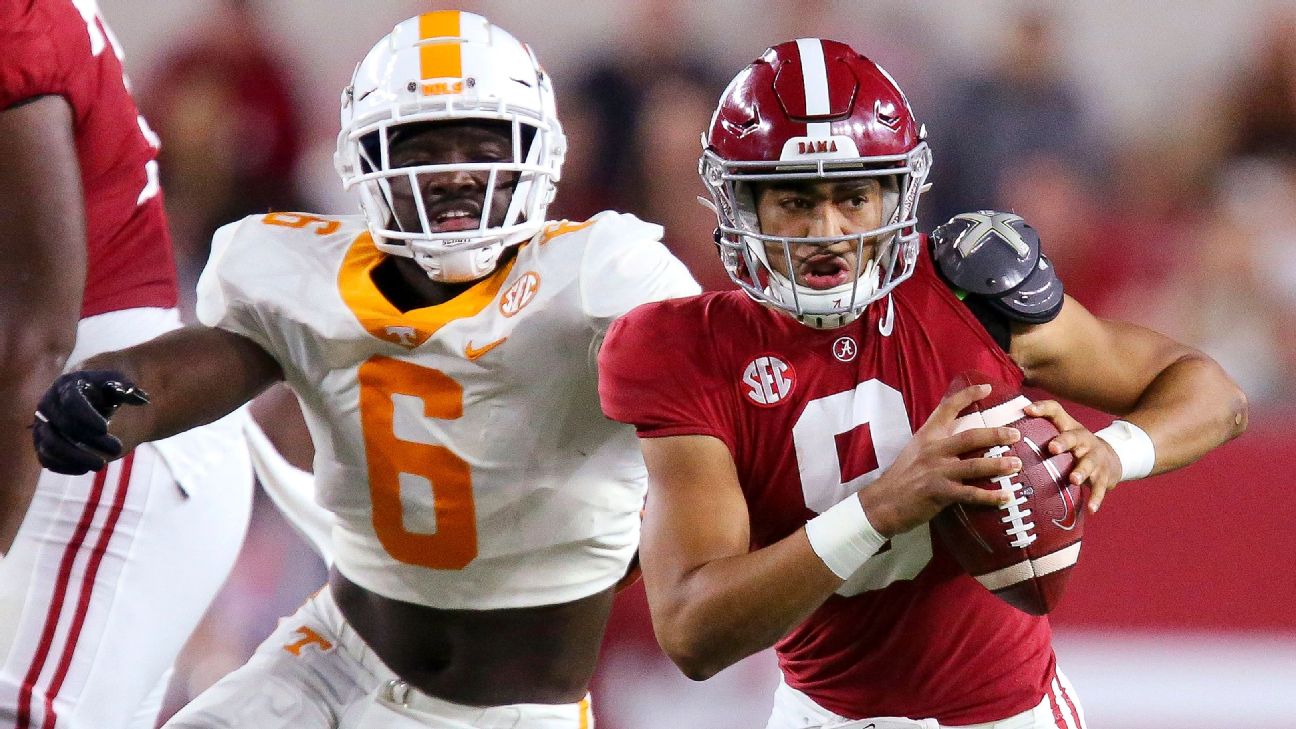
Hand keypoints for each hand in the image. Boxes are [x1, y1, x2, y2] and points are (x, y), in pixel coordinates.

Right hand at [32, 370, 149, 474]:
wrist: (94, 400)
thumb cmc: (108, 390)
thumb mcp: (119, 383)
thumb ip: (127, 388)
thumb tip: (141, 399)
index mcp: (66, 385)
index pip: (71, 401)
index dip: (86, 416)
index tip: (105, 429)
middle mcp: (48, 405)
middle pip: (63, 426)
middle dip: (91, 440)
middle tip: (118, 448)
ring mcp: (43, 425)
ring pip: (51, 446)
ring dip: (76, 457)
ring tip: (101, 464)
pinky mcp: (42, 444)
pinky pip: (47, 459)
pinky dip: (65, 466)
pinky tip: (86, 468)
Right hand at [860, 384, 1020, 536]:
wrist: (882, 503)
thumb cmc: (900, 478)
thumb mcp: (915, 451)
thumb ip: (935, 444)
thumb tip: (960, 440)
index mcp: (927, 437)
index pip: (947, 409)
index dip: (967, 396)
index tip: (987, 388)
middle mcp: (933, 450)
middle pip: (970, 437)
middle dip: (995, 434)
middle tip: (1015, 434)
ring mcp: (936, 471)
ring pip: (974, 465)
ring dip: (998, 465)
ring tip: (1017, 464)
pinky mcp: (939, 492)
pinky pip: (969, 493)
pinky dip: (989, 496)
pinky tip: (1005, 497)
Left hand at [1024, 400, 1120, 512]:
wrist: (1111, 458)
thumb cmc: (1075, 446)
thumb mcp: (1062, 432)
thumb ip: (1038, 429)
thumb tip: (1003, 428)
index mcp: (1069, 428)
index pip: (1056, 411)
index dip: (1042, 408)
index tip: (1027, 410)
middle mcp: (1083, 440)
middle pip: (1073, 438)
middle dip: (1063, 442)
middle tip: (1052, 448)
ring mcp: (1095, 459)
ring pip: (1088, 464)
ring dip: (1081, 471)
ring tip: (1073, 480)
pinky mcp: (1104, 477)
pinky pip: (1100, 488)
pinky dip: (1096, 498)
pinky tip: (1091, 509)